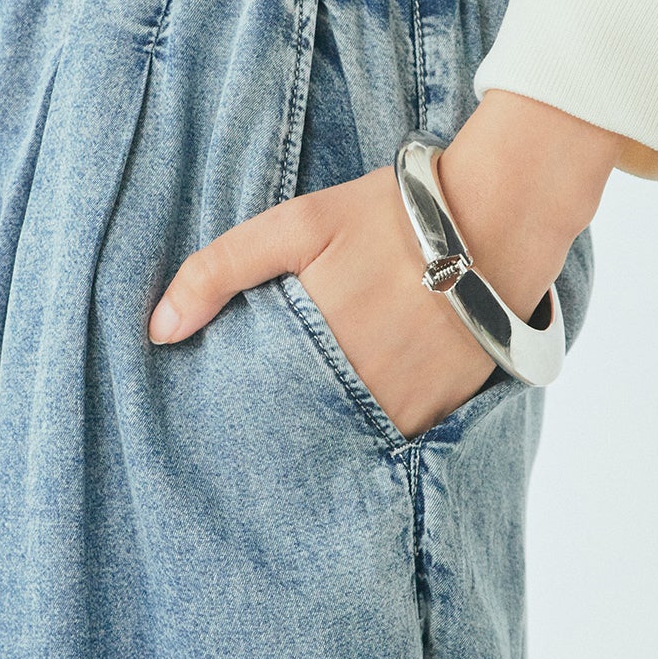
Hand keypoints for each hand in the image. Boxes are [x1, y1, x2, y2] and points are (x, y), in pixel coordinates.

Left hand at [148, 92, 626, 438]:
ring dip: (325, 438)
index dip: (236, 419)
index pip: (256, 409)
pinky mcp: (446, 411)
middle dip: (278, 434)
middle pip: (301, 434)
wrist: (499, 216)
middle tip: (253, 439)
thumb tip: (158, 329)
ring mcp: (409, 406)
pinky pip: (398, 441)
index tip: (215, 423)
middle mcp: (363, 388)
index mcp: (317, 346)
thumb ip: (220, 270)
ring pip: (349, 444)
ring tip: (303, 427)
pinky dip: (375, 434)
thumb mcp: (298, 224)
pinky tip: (357, 416)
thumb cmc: (391, 214)